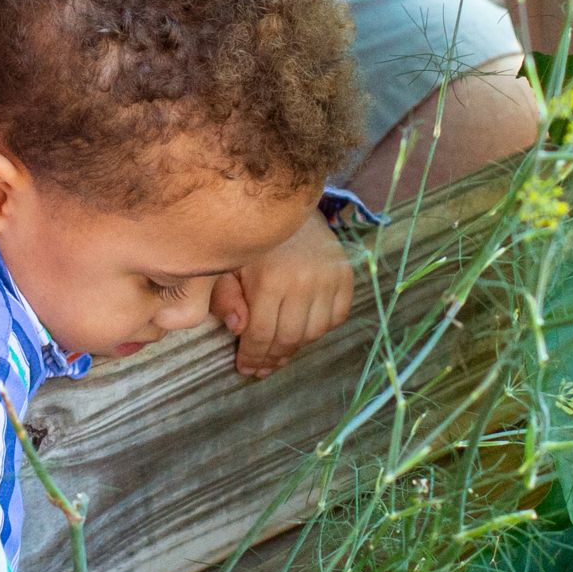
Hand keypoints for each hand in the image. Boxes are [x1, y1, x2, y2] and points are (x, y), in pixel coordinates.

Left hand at [211, 211, 352, 378]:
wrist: (287, 202)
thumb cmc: (250, 237)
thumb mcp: (227, 264)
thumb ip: (226, 297)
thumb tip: (237, 329)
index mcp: (269, 280)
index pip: (261, 335)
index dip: (253, 357)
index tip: (245, 369)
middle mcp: (303, 282)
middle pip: (290, 338)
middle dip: (273, 358)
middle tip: (262, 368)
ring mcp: (329, 279)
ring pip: (315, 333)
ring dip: (297, 347)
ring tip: (280, 352)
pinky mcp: (346, 275)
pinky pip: (338, 317)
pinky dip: (322, 329)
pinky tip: (304, 330)